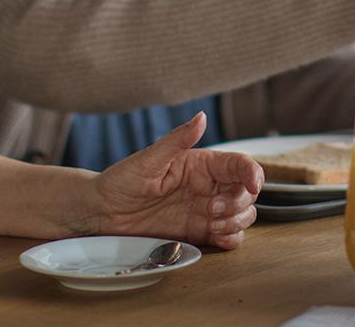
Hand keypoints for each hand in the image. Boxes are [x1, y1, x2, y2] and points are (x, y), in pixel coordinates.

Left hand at [91, 113, 262, 249]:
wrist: (101, 215)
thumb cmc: (120, 181)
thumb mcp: (148, 160)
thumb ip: (177, 139)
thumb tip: (202, 116)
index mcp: (201, 165)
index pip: (239, 165)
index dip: (253, 173)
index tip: (253, 184)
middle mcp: (209, 186)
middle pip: (247, 192)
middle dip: (239, 201)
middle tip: (212, 209)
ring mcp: (206, 211)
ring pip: (244, 214)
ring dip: (237, 220)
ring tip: (212, 223)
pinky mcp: (200, 233)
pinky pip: (229, 237)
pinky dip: (232, 238)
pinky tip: (217, 235)